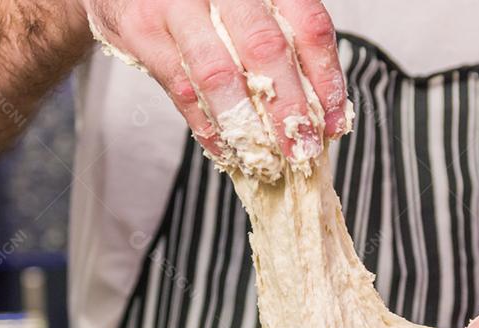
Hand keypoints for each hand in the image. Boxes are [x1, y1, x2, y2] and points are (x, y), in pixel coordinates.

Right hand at [81, 0, 348, 158]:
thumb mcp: (244, 1)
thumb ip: (278, 37)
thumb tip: (320, 108)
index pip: (307, 23)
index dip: (326, 77)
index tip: (335, 123)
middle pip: (266, 48)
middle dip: (289, 108)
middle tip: (302, 150)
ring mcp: (177, 5)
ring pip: (219, 73)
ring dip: (247, 126)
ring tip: (267, 160)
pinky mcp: (142, 31)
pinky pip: (182, 89)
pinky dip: (208, 127)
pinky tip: (227, 151)